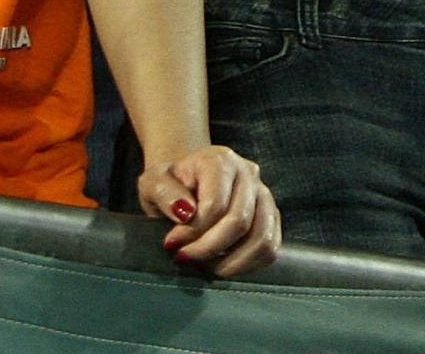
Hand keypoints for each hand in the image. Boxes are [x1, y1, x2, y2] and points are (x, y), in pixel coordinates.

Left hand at [136, 144, 280, 275]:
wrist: (186, 182)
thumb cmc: (170, 185)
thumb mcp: (152, 182)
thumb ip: (163, 192)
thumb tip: (185, 212)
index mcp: (220, 160)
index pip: (215, 205)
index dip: (192, 232)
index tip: (171, 244)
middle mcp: (249, 173)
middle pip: (239, 222)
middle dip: (208, 249)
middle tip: (185, 258)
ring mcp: (264, 195)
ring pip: (261, 239)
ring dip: (230, 263)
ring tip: (204, 265)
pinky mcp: (271, 217)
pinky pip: (270, 250)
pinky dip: (247, 265)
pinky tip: (221, 264)